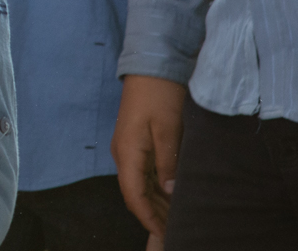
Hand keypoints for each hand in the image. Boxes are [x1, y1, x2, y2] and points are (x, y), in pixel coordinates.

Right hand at [111, 74, 185, 236]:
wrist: (150, 64)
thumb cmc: (160, 94)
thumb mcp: (169, 129)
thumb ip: (168, 163)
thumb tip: (170, 192)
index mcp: (127, 152)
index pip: (133, 195)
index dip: (148, 217)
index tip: (164, 233)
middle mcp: (122, 153)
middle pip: (134, 193)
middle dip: (152, 213)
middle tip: (175, 229)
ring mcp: (127, 147)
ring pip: (138, 183)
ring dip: (154, 201)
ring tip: (174, 217)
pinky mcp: (134, 141)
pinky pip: (142, 172)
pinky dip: (154, 187)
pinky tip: (169, 193)